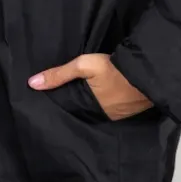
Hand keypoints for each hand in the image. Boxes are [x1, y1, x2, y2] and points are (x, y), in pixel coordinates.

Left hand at [28, 53, 153, 120]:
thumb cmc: (114, 69)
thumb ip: (59, 74)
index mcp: (90, 108)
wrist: (149, 72)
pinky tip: (109, 92)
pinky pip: (116, 106)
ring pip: (102, 107)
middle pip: (87, 108)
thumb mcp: (84, 65)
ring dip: (96, 100)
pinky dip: (110, 99)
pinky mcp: (133, 108)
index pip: (72, 107)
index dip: (64, 99)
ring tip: (88, 91)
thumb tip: (31, 84)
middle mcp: (104, 115)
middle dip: (80, 100)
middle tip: (71, 91)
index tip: (53, 96)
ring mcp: (120, 114)